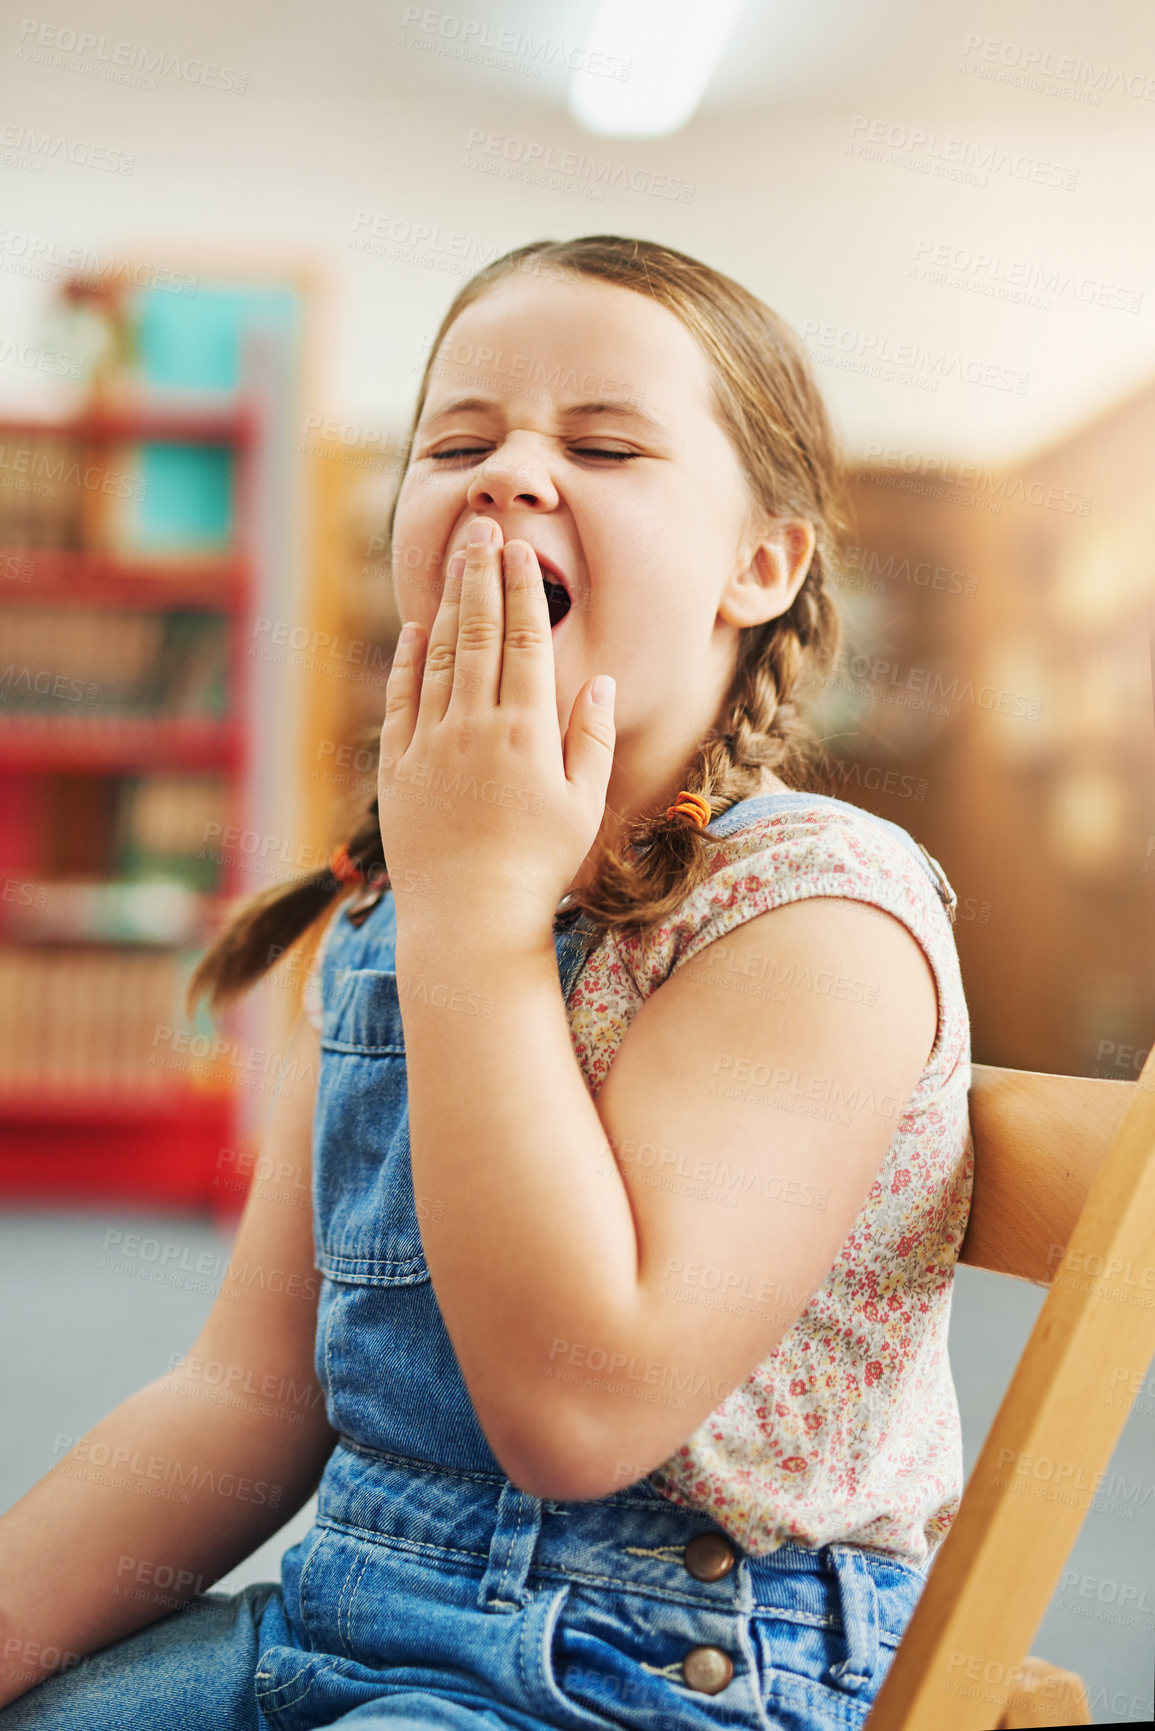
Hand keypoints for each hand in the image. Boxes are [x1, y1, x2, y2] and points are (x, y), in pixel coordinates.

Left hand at [378, 517, 615, 947]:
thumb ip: (590, 739)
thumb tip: (596, 680)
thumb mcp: (583, 805)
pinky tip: (415, 629)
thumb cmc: (539, 866)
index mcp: (526, 734)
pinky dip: (407, 660)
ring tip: (454, 563)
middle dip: (480, 576)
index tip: (520, 550)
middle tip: (481, 530)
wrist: (468, 918)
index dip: (521, 591)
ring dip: (446, 605)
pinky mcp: (398, 769)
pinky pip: (401, 700)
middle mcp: (474, 728)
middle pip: (477, 634)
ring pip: (437, 658)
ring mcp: (430, 746)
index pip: (524, 643)